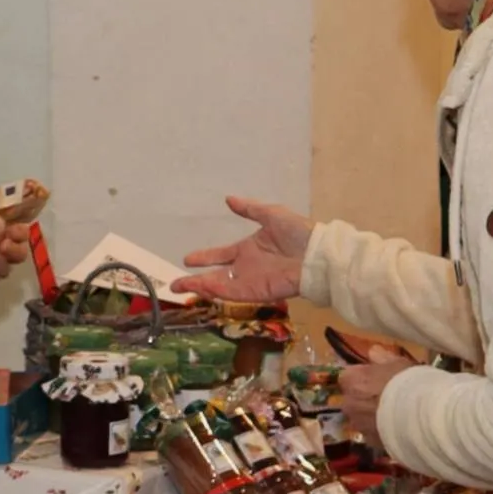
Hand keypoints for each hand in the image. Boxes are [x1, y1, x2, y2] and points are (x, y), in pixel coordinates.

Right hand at [175, 195, 317, 303]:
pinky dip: (217, 292)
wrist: (317, 253)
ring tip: (182, 287)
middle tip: (175, 284)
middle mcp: (246, 267)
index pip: (221, 256)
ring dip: (201, 287)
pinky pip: (233, 294)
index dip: (204, 257)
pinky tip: (202, 288)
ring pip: (220, 287)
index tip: (187, 259)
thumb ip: (249, 209)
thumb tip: (229, 199)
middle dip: (195, 281)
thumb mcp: (271, 215)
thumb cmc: (298, 233)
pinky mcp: (257, 292)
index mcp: (248, 250)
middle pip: (215, 276)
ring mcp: (251, 281)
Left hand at [333, 354, 416, 443]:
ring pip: (361, 419)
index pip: (348, 377)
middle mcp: (349, 404)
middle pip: (352, 400)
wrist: (421, 416)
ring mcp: (358, 425)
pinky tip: (397, 430)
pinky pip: (372, 435)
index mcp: (352, 380)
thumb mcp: (399, 363)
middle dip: (364, 400)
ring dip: (371, 417)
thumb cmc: (409, 383)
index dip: (362, 379)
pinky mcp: (370, 443)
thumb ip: (382, 358)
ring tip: (394, 417)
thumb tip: (372, 351)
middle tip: (386, 399)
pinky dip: (380, 432)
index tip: (376, 380)